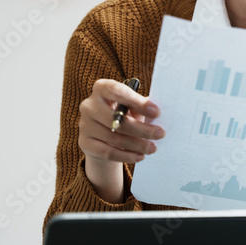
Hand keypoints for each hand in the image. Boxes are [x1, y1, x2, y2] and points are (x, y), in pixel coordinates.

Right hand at [78, 79, 163, 202]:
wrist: (103, 135)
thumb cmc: (123, 115)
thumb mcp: (132, 107)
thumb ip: (142, 107)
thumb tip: (157, 114)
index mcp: (101, 88)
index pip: (117, 91)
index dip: (137, 102)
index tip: (157, 112)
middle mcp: (89, 105)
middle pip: (117, 119)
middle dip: (142, 128)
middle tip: (160, 134)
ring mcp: (84, 124)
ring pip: (114, 137)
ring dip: (137, 144)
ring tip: (153, 148)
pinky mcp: (84, 143)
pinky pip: (108, 152)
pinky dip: (126, 155)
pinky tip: (140, 156)